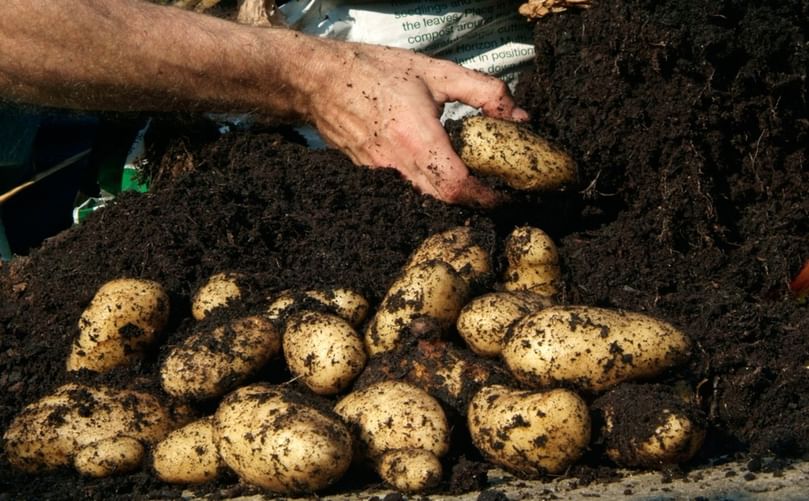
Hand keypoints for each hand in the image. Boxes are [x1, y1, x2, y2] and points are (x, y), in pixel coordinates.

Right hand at [302, 39, 528, 206]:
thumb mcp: (437, 72)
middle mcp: (396, 163)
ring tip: (467, 177)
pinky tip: (433, 166)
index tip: (505, 195)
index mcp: (416, 137)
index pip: (457, 186)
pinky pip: (403, 187)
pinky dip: (425, 184)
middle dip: (472, 199)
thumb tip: (519, 116)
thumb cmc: (376, 71)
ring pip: (423, 196)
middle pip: (443, 199)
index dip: (485, 197)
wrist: (317, 79)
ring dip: (448, 193)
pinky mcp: (367, 174)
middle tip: (494, 187)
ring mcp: (378, 173)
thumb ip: (484, 92)